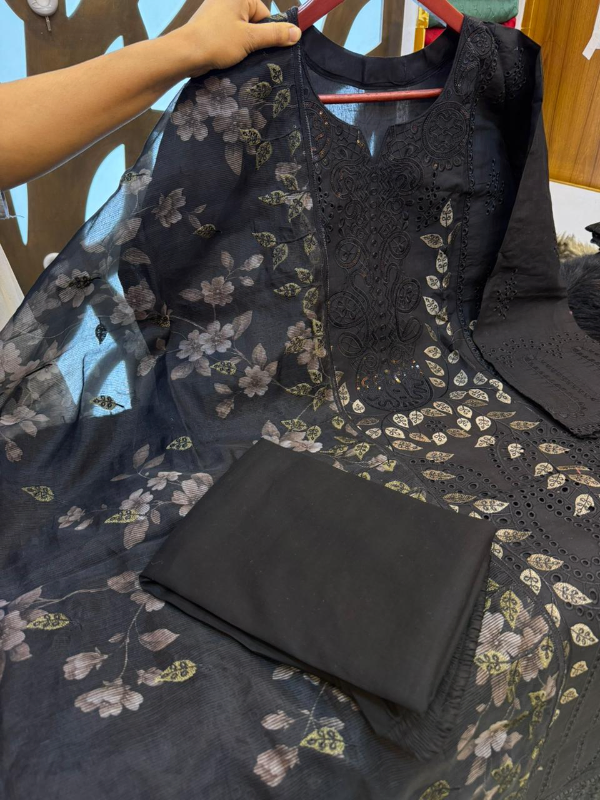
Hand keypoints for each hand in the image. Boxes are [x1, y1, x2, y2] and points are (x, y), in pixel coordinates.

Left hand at [174, 0, 301, 76]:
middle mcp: (228, 0)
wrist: (184, 54)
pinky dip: (231, 48)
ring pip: (242, 31)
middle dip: (254, 40)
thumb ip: (274, 35)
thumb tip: (297, 32)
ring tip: (236, 56)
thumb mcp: (250, 38)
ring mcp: (217, 13)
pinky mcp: (210, 27)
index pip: (264, 14)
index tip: (262, 47)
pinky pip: (229, 36)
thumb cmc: (216, 41)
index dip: (266, 33)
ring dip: (243, 46)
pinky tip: (228, 57)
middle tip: (248, 54)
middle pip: (253, 23)